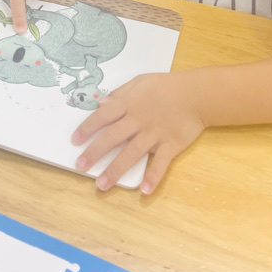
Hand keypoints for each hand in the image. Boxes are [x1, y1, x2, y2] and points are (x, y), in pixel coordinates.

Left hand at [72, 71, 205, 193]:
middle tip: (80, 167)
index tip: (75, 141)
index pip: (103, 116)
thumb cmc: (166, 86)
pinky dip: (153, 176)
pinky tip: (144, 190)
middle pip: (112, 137)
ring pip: (131, 153)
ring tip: (102, 184)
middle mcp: (138, 120)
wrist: (196, 93)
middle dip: (94, 152)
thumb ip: (120, 93)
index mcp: (129, 104)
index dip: (87, 128)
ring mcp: (154, 134)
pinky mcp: (170, 145)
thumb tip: (101, 103)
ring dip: (116, 169)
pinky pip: (160, 163)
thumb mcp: (140, 81)